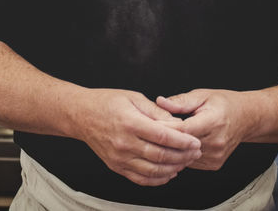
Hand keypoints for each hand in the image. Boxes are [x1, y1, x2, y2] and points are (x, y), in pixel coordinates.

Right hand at [73, 89, 202, 185]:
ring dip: (174, 169)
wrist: (81, 115)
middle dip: (183, 156)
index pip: (164, 136)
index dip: (183, 141)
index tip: (196, 142)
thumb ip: (157, 111)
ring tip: (186, 162)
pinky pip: (141, 179)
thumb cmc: (107, 102)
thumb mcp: (134, 97)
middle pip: (161, 156)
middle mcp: (124, 143)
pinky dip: (158, 179)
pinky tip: (169, 173)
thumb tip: (178, 123)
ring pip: (153, 171)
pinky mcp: (116, 166)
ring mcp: (120, 158)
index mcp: (130, 122)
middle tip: (196, 152)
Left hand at [156, 89, 259, 170]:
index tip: (148, 123)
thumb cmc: (224, 104)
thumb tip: (161, 102)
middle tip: (147, 132)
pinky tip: (175, 146)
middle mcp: (216, 142)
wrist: (246, 118)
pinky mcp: (214, 164)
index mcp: (214, 122)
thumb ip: (181, 101)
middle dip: (164, 140)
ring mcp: (216, 156)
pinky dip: (181, 155)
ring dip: (171, 149)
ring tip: (159, 139)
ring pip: (184, 157)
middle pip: (182, 146)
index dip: (164, 127)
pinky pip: (190, 162)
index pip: (183, 129)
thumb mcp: (203, 95)